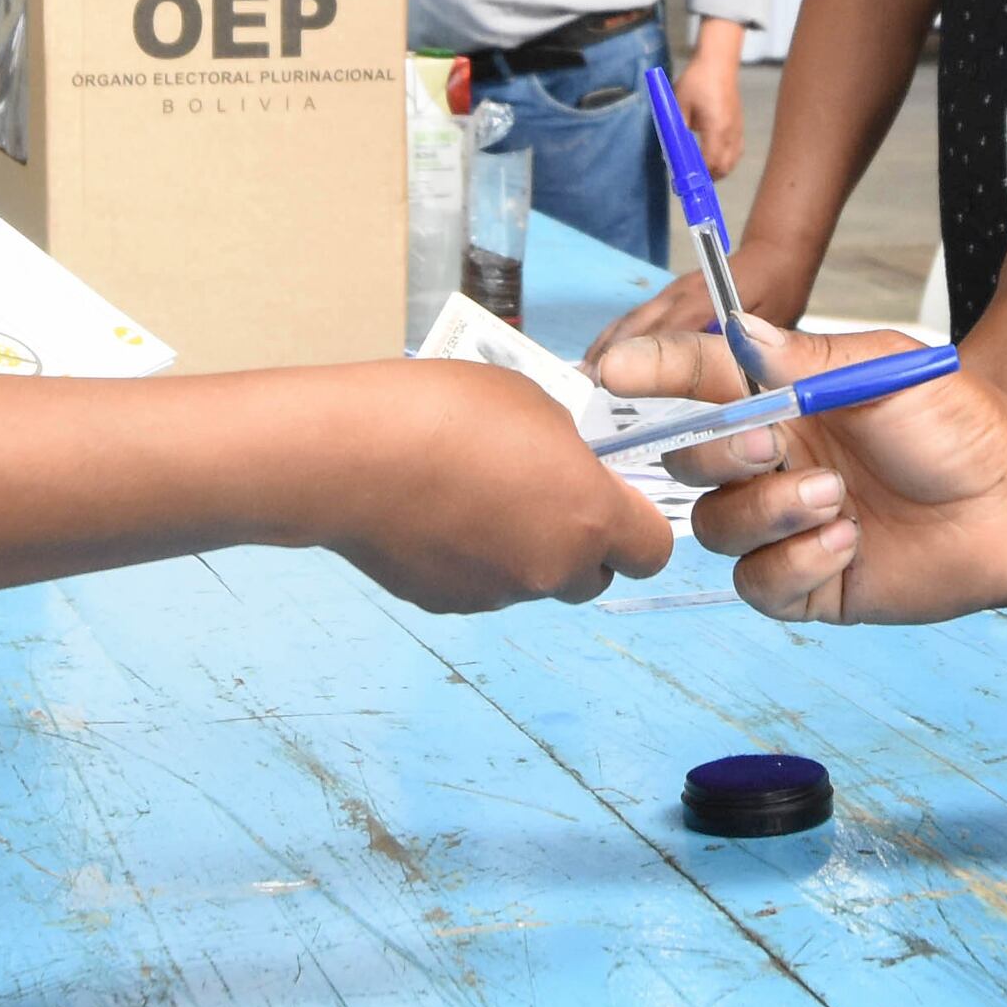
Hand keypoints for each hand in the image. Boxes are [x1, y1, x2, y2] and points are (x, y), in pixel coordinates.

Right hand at [326, 359, 679, 612]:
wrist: (353, 455)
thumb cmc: (446, 411)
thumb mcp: (534, 403)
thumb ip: (567, 448)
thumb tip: (566, 469)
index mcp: (589, 516)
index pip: (653, 552)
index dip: (638, 526)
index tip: (612, 496)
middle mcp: (552, 569)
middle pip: (594, 577)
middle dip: (581, 545)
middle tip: (544, 495)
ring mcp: (498, 593)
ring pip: (533, 581)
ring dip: (523, 550)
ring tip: (476, 493)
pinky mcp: (447, 603)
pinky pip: (480, 585)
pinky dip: (472, 559)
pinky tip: (437, 514)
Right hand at [590, 236, 815, 361]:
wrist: (774, 255)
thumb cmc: (777, 289)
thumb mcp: (772, 316)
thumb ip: (750, 340)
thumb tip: (726, 369)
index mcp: (705, 296)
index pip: (668, 328)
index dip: (641, 353)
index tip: (615, 380)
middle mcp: (680, 292)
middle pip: (638, 324)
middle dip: (613, 355)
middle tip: (588, 391)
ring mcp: (671, 292)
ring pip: (630, 320)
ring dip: (605, 347)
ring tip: (582, 380)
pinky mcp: (668, 297)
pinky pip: (634, 317)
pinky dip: (612, 337)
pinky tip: (597, 358)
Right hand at [632, 334, 1006, 625]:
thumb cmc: (956, 426)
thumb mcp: (881, 370)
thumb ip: (801, 359)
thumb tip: (730, 326)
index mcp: (781, 399)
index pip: (695, 381)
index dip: (651, 373)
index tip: (612, 371)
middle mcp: (771, 460)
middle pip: (688, 460)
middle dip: (717, 452)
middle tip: (771, 445)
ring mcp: (783, 524)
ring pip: (716, 527)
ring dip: (767, 512)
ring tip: (837, 501)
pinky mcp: (804, 582)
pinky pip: (757, 585)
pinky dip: (794, 563)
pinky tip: (848, 543)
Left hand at [676, 31, 746, 177]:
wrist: (718, 63)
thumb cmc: (697, 81)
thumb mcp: (679, 104)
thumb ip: (676, 129)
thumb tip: (670, 151)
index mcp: (716, 128)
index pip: (710, 163)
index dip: (697, 177)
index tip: (683, 183)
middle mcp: (730, 132)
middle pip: (724, 167)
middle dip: (708, 178)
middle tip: (690, 181)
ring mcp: (737, 129)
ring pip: (732, 161)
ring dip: (718, 170)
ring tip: (701, 173)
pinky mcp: (739, 125)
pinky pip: (737, 151)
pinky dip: (727, 160)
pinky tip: (716, 159)